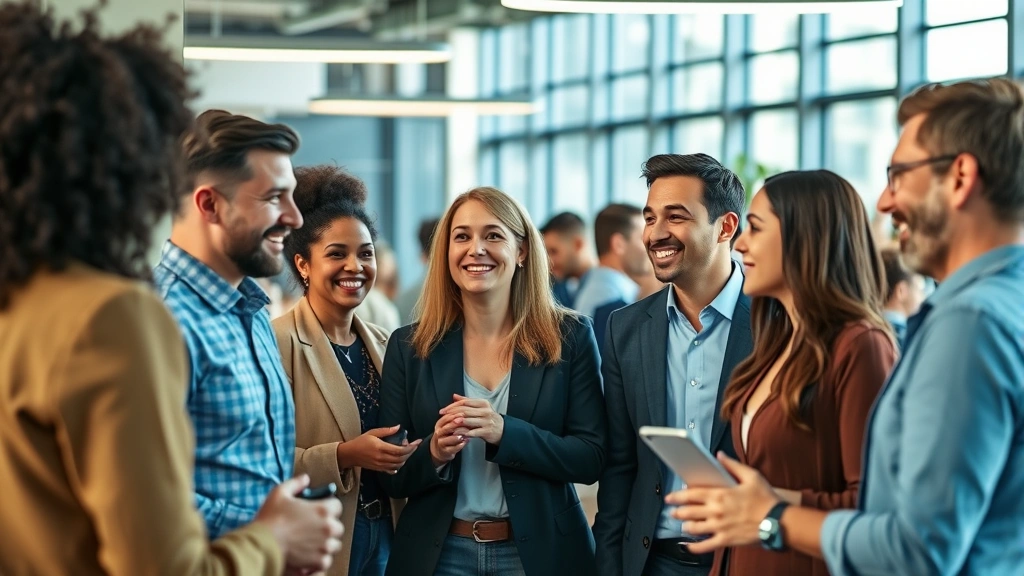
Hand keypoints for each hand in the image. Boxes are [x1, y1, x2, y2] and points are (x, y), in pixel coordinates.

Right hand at [254, 474, 343, 572]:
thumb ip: (296, 483)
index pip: (337, 506)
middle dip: (328, 527)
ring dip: (325, 543)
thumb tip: (305, 478)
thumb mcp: (280, 492)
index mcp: (323, 510)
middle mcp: (328, 527)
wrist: (263, 543)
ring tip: (311, 543)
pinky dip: (320, 559)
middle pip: (338, 526)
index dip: (328, 508)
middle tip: (313, 528)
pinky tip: (309, 555)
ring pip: (334, 544)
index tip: (318, 511)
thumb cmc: (271, 518)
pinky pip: (327, 560)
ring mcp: (325, 545)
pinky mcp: (319, 561)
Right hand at [336, 425, 421, 473]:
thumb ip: (386, 430)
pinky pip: (392, 470)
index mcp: (380, 447)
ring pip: (398, 465)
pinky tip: (400, 460)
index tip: (417, 442)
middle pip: (401, 458)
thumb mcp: (372, 432)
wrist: (350, 454)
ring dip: (406, 459)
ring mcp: (380, 465)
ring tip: (407, 451)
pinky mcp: (379, 469)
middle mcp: (381, 458)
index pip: (400, 450)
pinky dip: (399, 466)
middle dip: (410, 452)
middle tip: (414, 445)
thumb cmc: (360, 441)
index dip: (411, 447)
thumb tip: (399, 427)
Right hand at [430, 412, 468, 467]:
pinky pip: (452, 448)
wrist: (440, 450)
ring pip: (449, 438)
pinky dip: (460, 445)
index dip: (455, 414)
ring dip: (459, 435)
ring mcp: (441, 442)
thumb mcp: (450, 424)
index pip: (446, 417)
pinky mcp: (445, 451)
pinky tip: (467, 441)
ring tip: (468, 433)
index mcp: (440, 424)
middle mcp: (439, 433)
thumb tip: (465, 406)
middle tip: (466, 421)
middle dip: (457, 424)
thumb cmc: (448, 435)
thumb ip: (456, 417)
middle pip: (447, 427)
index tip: (465, 412)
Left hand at [440, 394, 504, 444]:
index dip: (453, 406)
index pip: (465, 402)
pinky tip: (456, 433)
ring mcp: (486, 421)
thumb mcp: (480, 407)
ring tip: (448, 424)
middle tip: (443, 416)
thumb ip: (467, 402)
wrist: (503, 430)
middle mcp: (485, 411)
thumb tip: (454, 396)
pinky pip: (473, 432)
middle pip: (465, 410)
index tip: (444, 410)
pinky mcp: (487, 431)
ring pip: (468, 421)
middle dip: (452, 413)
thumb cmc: (489, 418)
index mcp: (483, 403)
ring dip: (457, 423)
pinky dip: (463, 432)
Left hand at [663, 453, 779, 554]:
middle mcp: (716, 511)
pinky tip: (688, 546)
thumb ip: (733, 465)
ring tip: (682, 525)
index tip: (670, 497)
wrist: (778, 521)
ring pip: (694, 528)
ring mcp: (719, 527)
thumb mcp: (751, 476)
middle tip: (672, 511)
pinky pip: (706, 546)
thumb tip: (720, 456)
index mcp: (720, 495)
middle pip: (688, 512)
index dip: (677, 495)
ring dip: (685, 526)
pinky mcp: (726, 540)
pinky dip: (694, 547)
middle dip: (677, 512)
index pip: (691, 494)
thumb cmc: (766, 499)